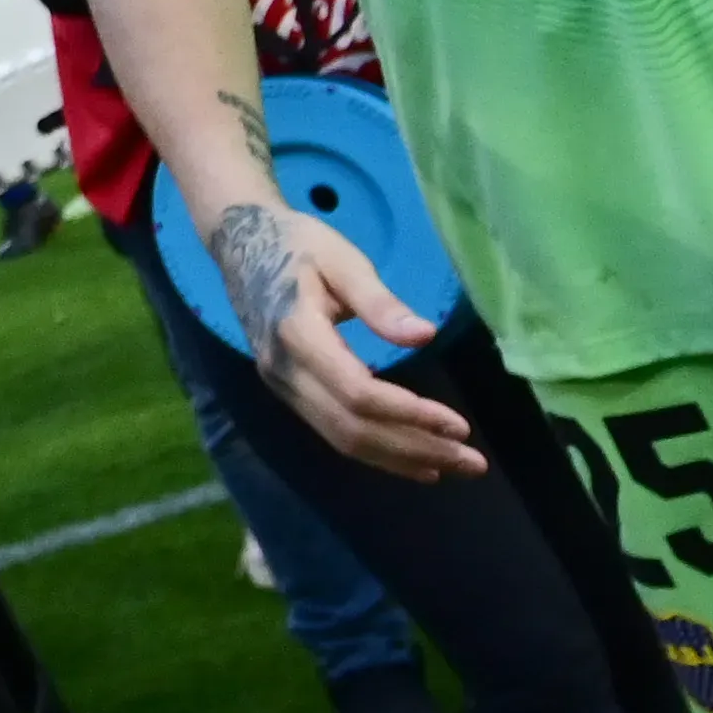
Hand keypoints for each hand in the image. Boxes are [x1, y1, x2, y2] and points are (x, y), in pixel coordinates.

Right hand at [199, 194, 482, 481]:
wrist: (241, 245)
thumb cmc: (298, 244)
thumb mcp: (342, 260)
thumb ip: (380, 302)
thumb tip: (426, 336)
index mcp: (298, 335)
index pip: (358, 393)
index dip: (409, 414)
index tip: (459, 425)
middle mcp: (285, 373)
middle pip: (353, 428)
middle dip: (414, 449)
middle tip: (472, 463)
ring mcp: (283, 387)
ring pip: (343, 439)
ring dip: (400, 459)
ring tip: (452, 468)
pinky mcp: (289, 392)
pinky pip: (334, 433)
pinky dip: (377, 452)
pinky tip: (413, 460)